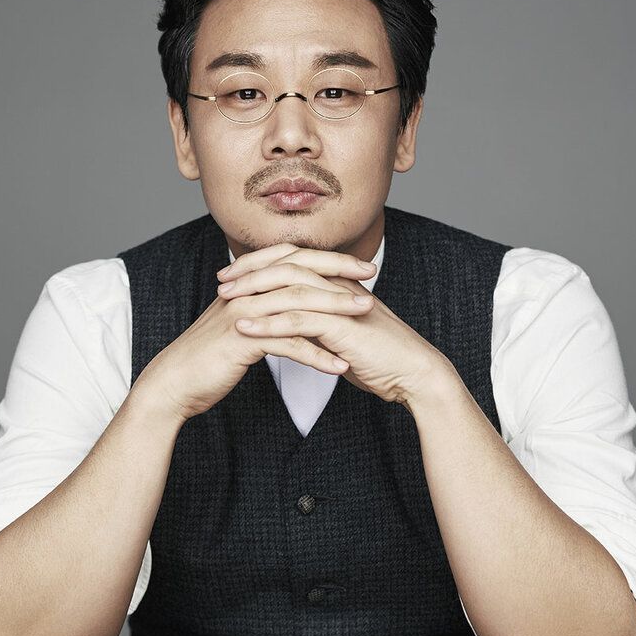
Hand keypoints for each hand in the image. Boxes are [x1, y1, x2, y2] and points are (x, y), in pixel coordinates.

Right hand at [131, 243, 383, 424]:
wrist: (175, 381)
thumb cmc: (210, 355)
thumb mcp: (239, 322)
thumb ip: (263, 307)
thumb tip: (290, 302)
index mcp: (248, 283)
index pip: (294, 259)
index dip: (327, 258)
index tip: (359, 265)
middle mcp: (246, 290)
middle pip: (300, 272)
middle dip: (339, 273)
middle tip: (371, 276)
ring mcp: (244, 313)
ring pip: (299, 305)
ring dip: (337, 311)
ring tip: (366, 316)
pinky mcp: (243, 340)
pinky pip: (289, 345)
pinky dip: (318, 356)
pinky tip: (340, 366)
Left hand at [217, 243, 454, 407]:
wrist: (414, 373)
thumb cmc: (380, 357)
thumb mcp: (342, 334)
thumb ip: (319, 323)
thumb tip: (294, 323)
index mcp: (337, 283)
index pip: (293, 261)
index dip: (260, 265)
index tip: (232, 275)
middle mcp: (338, 285)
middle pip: (286, 266)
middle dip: (249, 272)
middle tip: (221, 282)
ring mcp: (341, 303)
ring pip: (288, 288)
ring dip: (252, 294)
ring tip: (224, 301)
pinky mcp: (342, 326)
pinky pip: (298, 319)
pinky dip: (268, 323)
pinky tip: (244, 328)